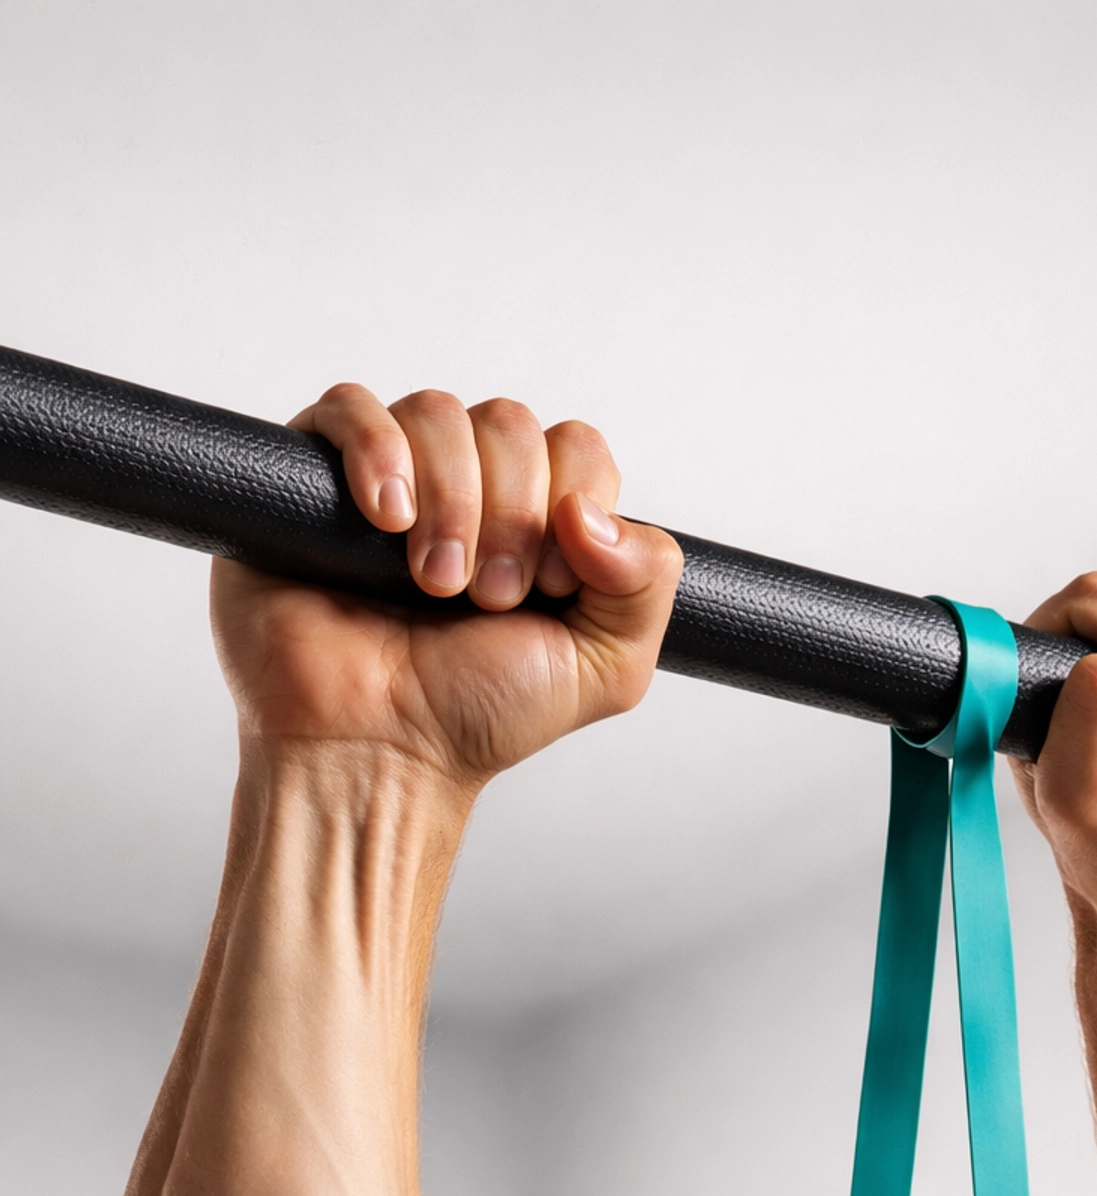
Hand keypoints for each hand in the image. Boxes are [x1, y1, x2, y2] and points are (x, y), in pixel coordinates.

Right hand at [209, 383, 682, 787]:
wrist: (376, 750)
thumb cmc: (476, 715)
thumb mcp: (605, 667)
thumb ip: (646, 583)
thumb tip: (591, 508)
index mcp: (540, 524)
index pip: (576, 448)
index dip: (572, 503)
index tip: (549, 588)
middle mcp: (470, 490)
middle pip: (510, 424)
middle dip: (509, 515)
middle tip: (486, 597)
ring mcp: (394, 480)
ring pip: (438, 414)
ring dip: (451, 501)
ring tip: (433, 583)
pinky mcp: (315, 478)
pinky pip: (349, 407)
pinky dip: (377, 453)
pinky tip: (386, 519)